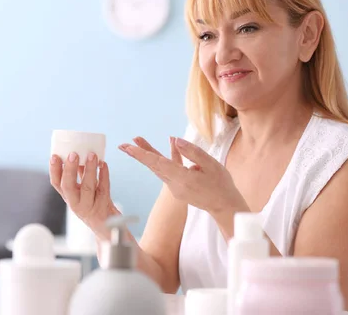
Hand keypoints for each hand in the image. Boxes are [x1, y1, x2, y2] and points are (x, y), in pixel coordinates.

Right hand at [49, 152, 120, 238]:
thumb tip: (78, 152)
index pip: (56, 184)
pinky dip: (104, 175)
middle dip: (69, 170)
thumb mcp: (81, 190)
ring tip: (92, 155)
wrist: (105, 223)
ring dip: (89, 170)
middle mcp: (76, 203)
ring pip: (88, 187)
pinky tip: (104, 164)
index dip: (54, 170)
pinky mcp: (103, 204)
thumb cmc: (92, 202)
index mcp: (68, 197)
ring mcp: (90, 205)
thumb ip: (78, 174)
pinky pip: (104, 188)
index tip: (55, 156)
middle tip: (73, 154)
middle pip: (69, 186)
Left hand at [119, 136, 245, 214]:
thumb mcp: (211, 165)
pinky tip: (169, 145)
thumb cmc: (221, 184)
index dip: (142, 154)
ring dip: (148, 155)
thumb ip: (192, 152)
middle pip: (154, 166)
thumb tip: (174, 140)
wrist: (225, 206)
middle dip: (138, 154)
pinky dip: (163, 159)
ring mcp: (175, 188)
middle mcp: (175, 185)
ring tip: (137, 140)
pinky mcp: (178, 189)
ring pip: (159, 168)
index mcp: (182, 178)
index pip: (158, 163)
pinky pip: (168, 171)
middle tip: (122, 145)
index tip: (129, 147)